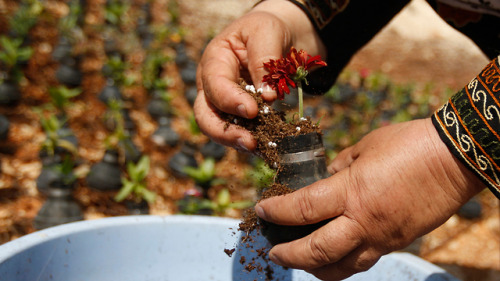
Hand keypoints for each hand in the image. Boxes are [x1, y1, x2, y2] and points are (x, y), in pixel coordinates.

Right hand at [194, 0, 324, 150]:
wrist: (278, 37)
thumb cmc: (267, 29)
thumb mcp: (266, 32)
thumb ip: (264, 61)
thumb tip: (266, 96)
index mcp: (214, 61)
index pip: (215, 85)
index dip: (230, 100)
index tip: (253, 111)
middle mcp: (212, 85)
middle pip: (205, 115)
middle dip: (224, 132)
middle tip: (250, 142)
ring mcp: (224, 103)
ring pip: (220, 129)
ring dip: (239, 141)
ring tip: (261, 148)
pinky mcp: (239, 115)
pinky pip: (241, 132)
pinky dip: (253, 141)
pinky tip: (268, 147)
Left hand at [255, 118, 483, 280]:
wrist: (454, 160)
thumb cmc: (408, 144)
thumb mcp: (365, 148)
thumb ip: (339, 167)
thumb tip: (324, 178)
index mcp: (351, 191)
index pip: (303, 209)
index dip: (277, 212)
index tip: (261, 210)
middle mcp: (363, 222)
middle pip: (317, 251)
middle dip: (289, 254)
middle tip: (273, 250)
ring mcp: (382, 238)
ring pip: (341, 268)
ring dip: (314, 269)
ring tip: (300, 261)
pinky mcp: (396, 243)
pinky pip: (363, 261)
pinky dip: (342, 264)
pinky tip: (334, 256)